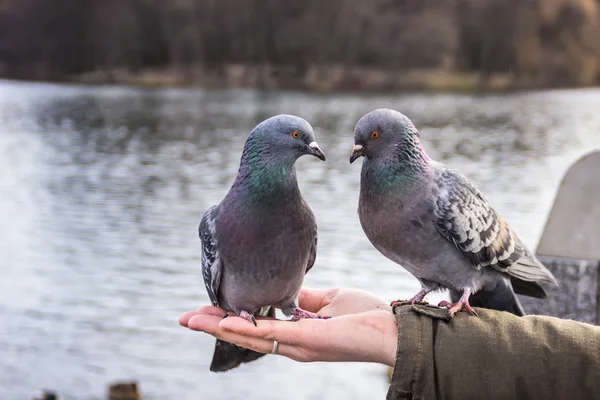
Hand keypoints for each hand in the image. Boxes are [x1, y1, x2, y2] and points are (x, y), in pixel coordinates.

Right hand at [179, 288, 397, 365]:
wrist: (393, 328)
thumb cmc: (365, 315)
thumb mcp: (329, 301)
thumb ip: (303, 300)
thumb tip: (284, 292)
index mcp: (296, 334)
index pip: (255, 327)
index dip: (229, 319)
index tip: (205, 310)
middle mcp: (291, 344)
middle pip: (244, 335)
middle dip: (213, 326)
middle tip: (184, 318)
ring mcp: (298, 345)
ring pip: (250, 336)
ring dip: (219, 327)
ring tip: (192, 320)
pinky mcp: (308, 340)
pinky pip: (271, 334)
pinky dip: (245, 329)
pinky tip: (225, 322)